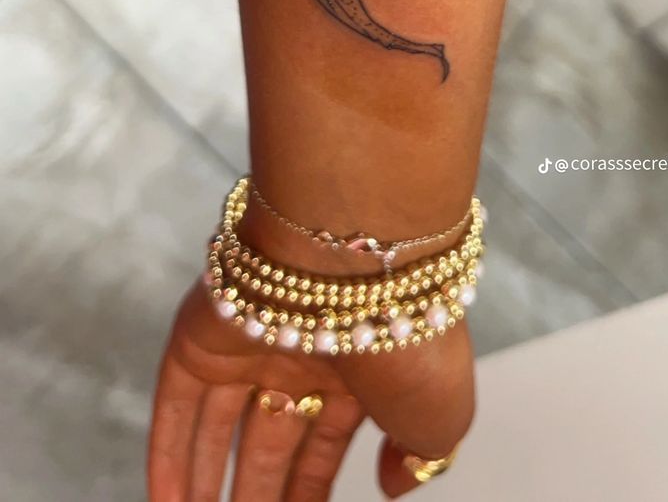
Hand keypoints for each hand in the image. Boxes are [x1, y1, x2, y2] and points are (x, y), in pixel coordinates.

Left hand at [148, 279, 474, 500]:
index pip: (322, 440)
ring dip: (205, 482)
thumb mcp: (442, 415)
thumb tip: (393, 483)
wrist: (359, 252)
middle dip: (255, 491)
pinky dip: (166, 452)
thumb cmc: (409, 331)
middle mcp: (299, 351)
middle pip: (266, 436)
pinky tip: (165, 501)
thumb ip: (421, 457)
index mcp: (355, 366)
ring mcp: (248, 339)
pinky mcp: (202, 332)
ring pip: (216, 425)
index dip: (308, 487)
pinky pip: (174, 402)